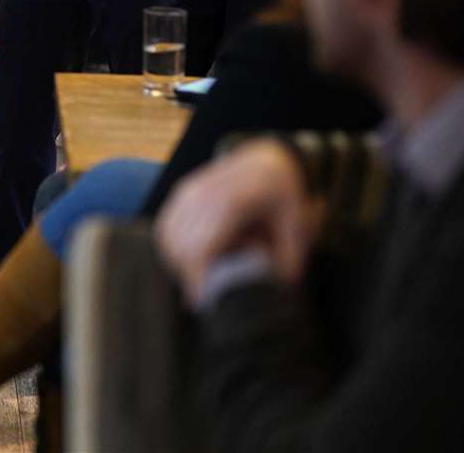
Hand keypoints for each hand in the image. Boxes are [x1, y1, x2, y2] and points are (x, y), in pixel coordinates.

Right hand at [155, 139, 320, 306]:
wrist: (268, 159)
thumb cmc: (283, 195)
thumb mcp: (298, 226)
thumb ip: (288, 259)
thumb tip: (274, 291)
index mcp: (232, 202)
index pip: (199, 249)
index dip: (196, 280)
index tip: (202, 303)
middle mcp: (203, 193)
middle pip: (180, 247)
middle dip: (188, 276)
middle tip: (206, 294)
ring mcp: (188, 190)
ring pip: (168, 239)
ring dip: (179, 262)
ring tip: (203, 273)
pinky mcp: (180, 192)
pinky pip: (165, 228)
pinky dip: (173, 248)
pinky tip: (194, 257)